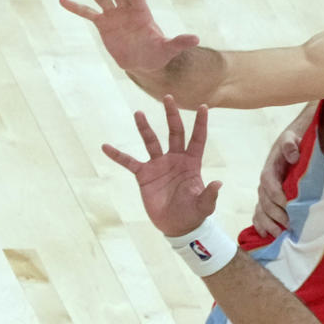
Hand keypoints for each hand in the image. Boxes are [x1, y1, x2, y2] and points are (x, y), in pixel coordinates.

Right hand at [59, 0, 200, 74]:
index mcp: (142, 12)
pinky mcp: (102, 25)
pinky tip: (62, 0)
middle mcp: (127, 10)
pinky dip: (76, 7)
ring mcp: (113, 16)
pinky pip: (87, 14)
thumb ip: (180, 42)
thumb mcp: (169, 49)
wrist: (142, 62)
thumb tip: (196, 38)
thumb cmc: (157, 54)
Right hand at [102, 96, 223, 236]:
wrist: (176, 226)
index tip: (205, 106)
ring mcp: (158, 165)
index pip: (197, 139)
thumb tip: (218, 183)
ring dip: (145, 128)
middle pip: (174, 132)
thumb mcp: (203, 206)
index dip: (201, 124)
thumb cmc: (193, 214)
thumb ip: (209, 195)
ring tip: (139, 113)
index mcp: (191, 163)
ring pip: (151, 141)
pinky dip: (117, 155)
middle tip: (168, 97)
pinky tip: (106, 147)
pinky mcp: (144, 175)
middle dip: (172, 115)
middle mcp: (175, 159)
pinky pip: (129, 162)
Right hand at [252, 110, 307, 237]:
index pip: (269, 184)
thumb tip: (293, 155)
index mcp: (269, 168)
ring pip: (260, 210)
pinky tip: (266, 235)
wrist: (293, 143)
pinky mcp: (268, 199)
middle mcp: (265, 182)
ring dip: (267, 223)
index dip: (277, 196)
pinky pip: (259, 213)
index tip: (289, 205)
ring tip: (278, 234)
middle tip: (290, 225)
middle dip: (275, 215)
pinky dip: (260, 224)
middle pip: (264, 201)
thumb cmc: (295, 141)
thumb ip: (290, 144)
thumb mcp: (293, 137)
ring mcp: (265, 192)